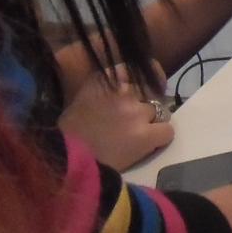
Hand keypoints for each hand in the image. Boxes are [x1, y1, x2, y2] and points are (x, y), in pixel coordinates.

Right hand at [57, 64, 173, 169]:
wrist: (64, 163)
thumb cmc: (67, 135)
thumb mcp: (80, 101)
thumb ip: (103, 90)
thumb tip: (125, 86)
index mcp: (102, 81)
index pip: (132, 69)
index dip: (141, 78)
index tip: (142, 87)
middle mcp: (122, 91)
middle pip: (149, 90)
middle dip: (145, 102)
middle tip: (136, 118)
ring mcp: (136, 112)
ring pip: (159, 110)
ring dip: (151, 120)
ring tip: (138, 134)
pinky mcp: (145, 135)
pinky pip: (167, 130)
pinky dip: (160, 137)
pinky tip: (148, 144)